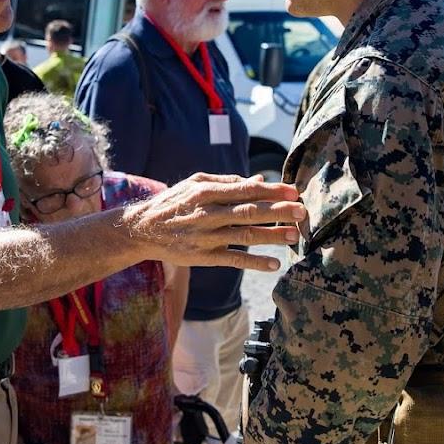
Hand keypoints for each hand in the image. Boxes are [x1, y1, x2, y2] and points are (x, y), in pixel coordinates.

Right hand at [122, 173, 302, 270]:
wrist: (142, 229)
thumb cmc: (173, 202)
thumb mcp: (195, 184)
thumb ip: (227, 182)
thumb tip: (258, 180)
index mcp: (206, 192)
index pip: (245, 190)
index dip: (271, 190)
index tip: (293, 191)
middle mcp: (207, 214)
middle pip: (248, 212)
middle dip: (277, 211)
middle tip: (302, 211)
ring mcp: (205, 237)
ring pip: (244, 236)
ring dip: (272, 236)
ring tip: (294, 236)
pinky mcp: (203, 257)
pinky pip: (234, 259)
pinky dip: (255, 262)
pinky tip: (274, 264)